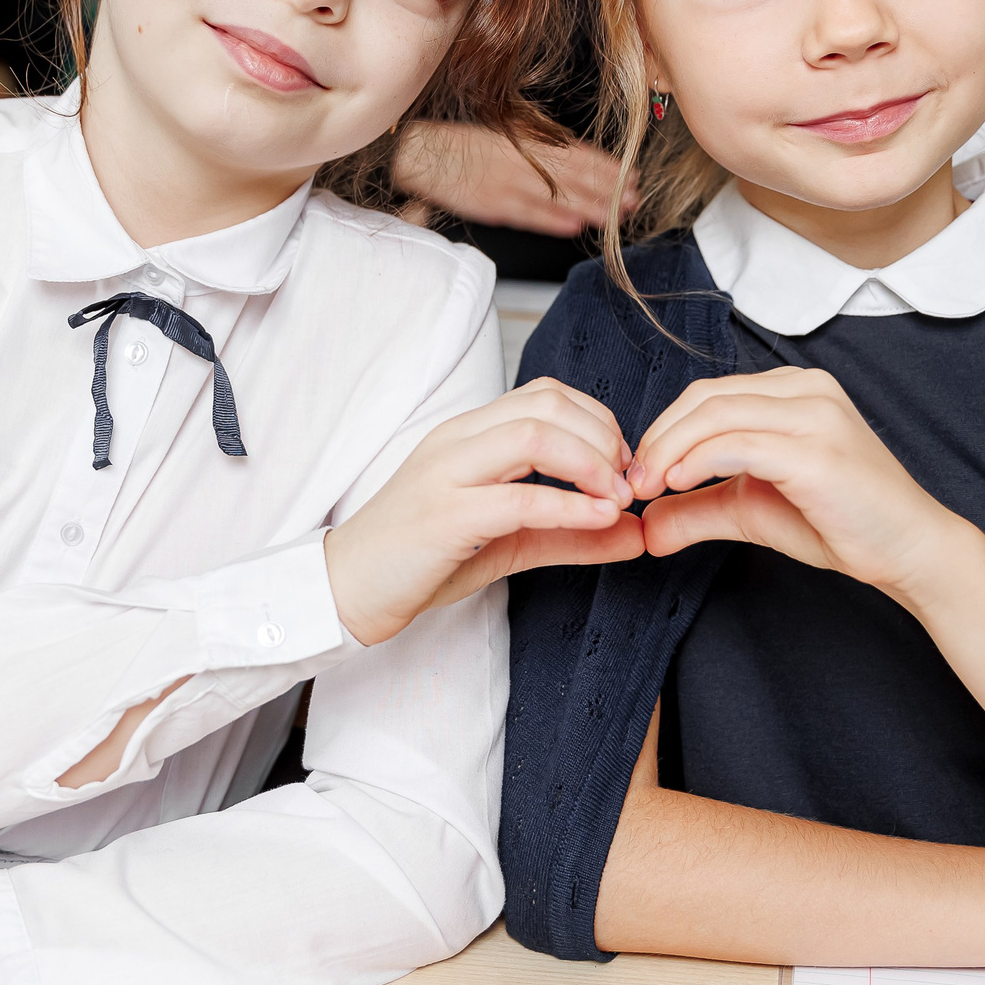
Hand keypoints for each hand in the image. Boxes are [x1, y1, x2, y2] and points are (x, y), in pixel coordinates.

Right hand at [323, 377, 643, 643]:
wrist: (347, 589)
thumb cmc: (421, 560)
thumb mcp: (509, 542)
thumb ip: (571, 533)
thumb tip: (637, 534)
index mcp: (468, 433)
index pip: (546, 395)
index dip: (598, 422)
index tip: (622, 466)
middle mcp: (456, 441)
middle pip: (547, 404)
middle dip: (604, 438)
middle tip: (627, 482)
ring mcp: (446, 473)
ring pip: (535, 435)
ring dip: (591, 463)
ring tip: (616, 498)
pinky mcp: (443, 515)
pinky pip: (519, 497)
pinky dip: (570, 504)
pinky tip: (599, 518)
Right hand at [393, 122, 631, 237]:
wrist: (422, 154)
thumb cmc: (464, 146)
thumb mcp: (507, 134)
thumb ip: (542, 144)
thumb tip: (577, 154)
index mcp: (527, 142)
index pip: (577, 154)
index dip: (607, 167)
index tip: (632, 176)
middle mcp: (522, 161)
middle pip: (574, 176)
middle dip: (608, 190)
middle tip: (635, 201)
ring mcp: (507, 183)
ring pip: (557, 196)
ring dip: (590, 206)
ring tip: (616, 215)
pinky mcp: (492, 205)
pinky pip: (527, 214)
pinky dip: (552, 220)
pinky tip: (575, 225)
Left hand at [628, 369, 964, 601]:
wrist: (908, 549)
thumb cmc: (840, 524)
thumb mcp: (752, 510)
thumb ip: (698, 509)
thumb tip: (646, 528)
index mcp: (794, 389)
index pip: (708, 394)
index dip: (663, 430)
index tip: (636, 473)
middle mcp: (807, 388)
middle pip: (706, 397)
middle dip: (658, 438)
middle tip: (632, 482)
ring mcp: (815, 414)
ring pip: (717, 414)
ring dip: (670, 451)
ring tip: (647, 488)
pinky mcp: (817, 450)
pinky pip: (740, 444)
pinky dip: (699, 461)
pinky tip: (677, 485)